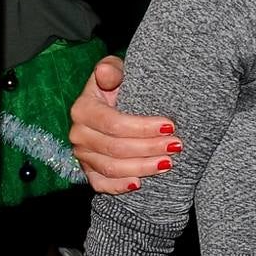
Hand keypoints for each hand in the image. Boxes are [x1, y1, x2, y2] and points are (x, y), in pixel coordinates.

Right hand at [69, 56, 179, 193]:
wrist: (116, 101)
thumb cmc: (120, 83)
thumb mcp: (116, 70)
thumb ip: (111, 69)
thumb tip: (104, 72)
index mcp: (83, 109)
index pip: (114, 123)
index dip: (143, 127)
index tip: (171, 126)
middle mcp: (79, 133)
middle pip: (115, 148)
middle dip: (149, 148)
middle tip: (176, 146)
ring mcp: (82, 154)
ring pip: (111, 168)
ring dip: (142, 167)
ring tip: (168, 163)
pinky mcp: (88, 169)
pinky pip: (100, 184)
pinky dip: (119, 186)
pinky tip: (139, 184)